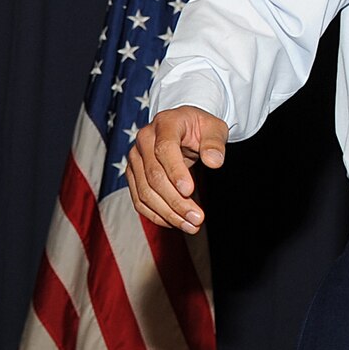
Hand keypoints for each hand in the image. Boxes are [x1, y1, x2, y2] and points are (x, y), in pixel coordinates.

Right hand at [126, 106, 229, 232]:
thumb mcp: (214, 128)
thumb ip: (215, 143)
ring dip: (168, 213)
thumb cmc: (200, 128)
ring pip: (145, 192)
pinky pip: (139, 200)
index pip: (164, 149)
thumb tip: (214, 162)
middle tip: (197, 218)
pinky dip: (156, 215)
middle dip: (176, 201)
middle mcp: (144, 140)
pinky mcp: (133, 175)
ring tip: (190, 226)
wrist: (182, 127)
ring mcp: (135, 159)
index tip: (189, 191)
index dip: (175, 172)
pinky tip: (175, 223)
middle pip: (154, 176)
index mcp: (164, 123)